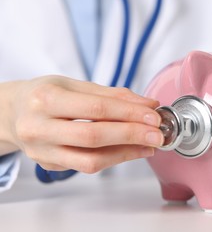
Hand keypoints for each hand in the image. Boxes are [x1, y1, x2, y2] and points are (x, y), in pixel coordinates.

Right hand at [0, 75, 162, 172]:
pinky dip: (113, 159)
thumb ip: (113, 95)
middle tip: (158, 135)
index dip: (129, 113)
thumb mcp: (75, 84)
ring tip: (148, 146)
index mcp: (45, 98)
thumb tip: (149, 104)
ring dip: (126, 154)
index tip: (154, 116)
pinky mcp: (48, 165)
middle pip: (94, 136)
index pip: (96, 108)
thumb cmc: (46, 94)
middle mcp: (38, 127)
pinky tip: (130, 150)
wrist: (13, 112)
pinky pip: (86, 166)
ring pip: (90, 160)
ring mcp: (41, 150)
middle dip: (132, 136)